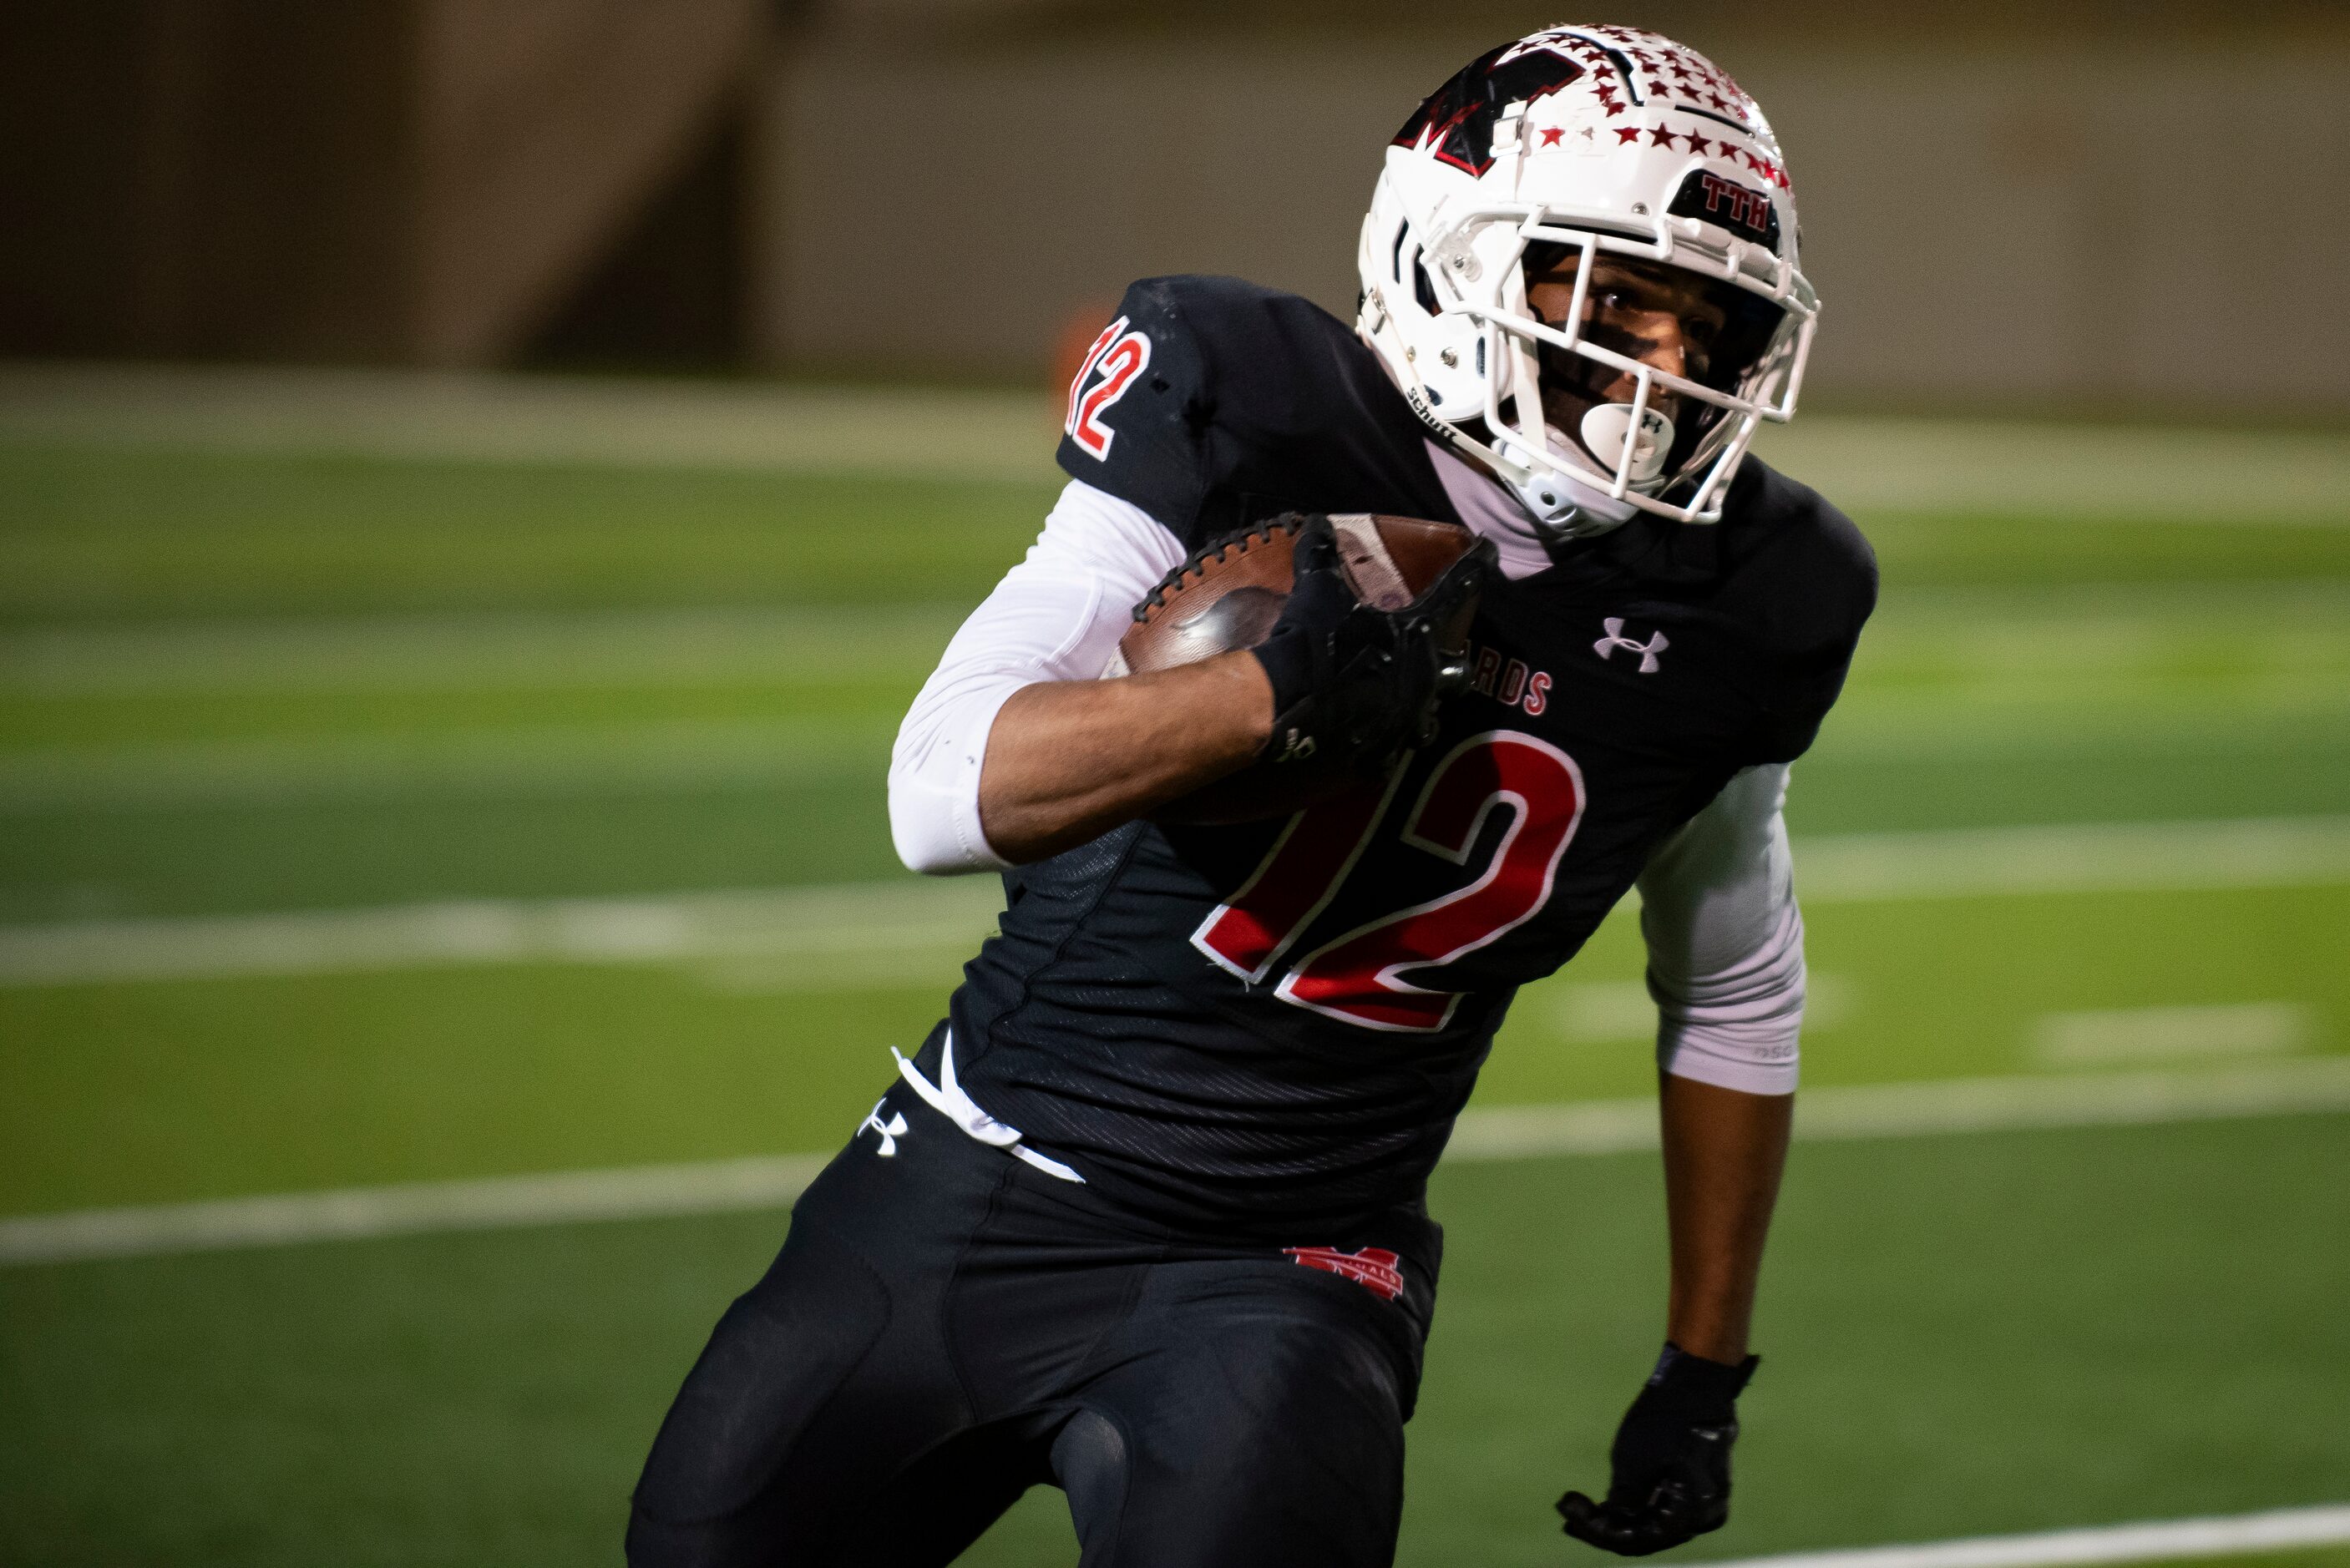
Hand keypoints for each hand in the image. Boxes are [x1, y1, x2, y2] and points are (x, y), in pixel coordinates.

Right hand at [1250, 516, 1487, 776]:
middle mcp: (1423, 682)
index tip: (1489, 552)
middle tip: (1429, 661)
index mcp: (1417, 636)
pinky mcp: (1379, 759)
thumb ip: (1321, 553)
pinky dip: (1378, 746)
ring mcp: (1405, 726)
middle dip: (1446, 667)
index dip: (1474, 568)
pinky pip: (1388, 754)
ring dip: (1416, 710)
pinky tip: (1363, 741)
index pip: (1454, 592)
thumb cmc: (1313, 642)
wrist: (1287, 708)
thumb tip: (1315, 521)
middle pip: (1455, 673)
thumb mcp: (1316, 590)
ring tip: (1398, 705)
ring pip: (1427, 721)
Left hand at [1557, 1344, 1757, 1556]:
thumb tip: (1612, 1521)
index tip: (1566, 1513)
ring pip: (1653, 1521)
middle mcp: (1704, 1516)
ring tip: (1578, 1509)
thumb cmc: (1666, 1419)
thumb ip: (1624, 1499)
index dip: (1597, 1531)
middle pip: (1647, 1534)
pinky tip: (1606, 1502)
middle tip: (1567, 1514)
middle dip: (1605, 1527)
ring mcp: (1704, 1503)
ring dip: (1617, 1518)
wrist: (1696, 1383)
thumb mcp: (1635, 1461)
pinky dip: (1634, 1504)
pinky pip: (1662, 1506)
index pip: (1639, 1537)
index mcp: (1693, 1512)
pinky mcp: (1696, 1488)